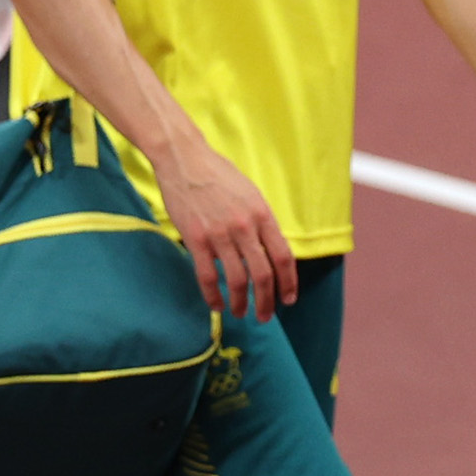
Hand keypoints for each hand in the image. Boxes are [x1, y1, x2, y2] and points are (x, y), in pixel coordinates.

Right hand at [150, 134, 297, 319]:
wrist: (185, 159)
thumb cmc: (220, 176)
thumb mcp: (251, 195)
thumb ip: (261, 224)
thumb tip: (268, 252)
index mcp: (263, 216)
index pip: (283, 257)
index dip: (289, 283)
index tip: (289, 299)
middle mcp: (245, 227)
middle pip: (263, 274)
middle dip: (267, 301)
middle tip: (265, 317)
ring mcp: (220, 234)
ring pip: (237, 279)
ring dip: (241, 302)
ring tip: (241, 314)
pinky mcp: (196, 238)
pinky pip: (207, 276)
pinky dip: (213, 296)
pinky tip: (217, 306)